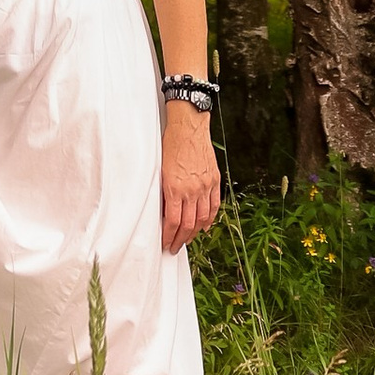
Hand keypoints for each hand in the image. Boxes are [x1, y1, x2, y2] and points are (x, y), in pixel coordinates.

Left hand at [160, 102, 221, 255]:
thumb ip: (164, 192)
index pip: (172, 222)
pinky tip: (204, 226)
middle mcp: (191, 190)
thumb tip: (164, 212)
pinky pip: (214, 205)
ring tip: (187, 239)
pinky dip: (210, 218)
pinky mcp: (214, 180)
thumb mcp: (160, 170)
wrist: (188, 127)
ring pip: (202, 218)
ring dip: (194, 232)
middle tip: (175, 247)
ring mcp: (205, 186)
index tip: (166, 243)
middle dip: (180, 239)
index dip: (169, 236)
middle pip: (188, 224)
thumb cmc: (170, 145)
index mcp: (174, 188)